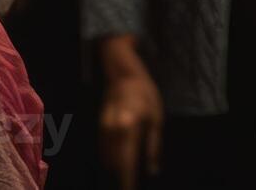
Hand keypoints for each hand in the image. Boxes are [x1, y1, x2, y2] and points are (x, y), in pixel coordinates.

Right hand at [99, 70, 162, 189]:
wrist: (124, 77)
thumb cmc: (146, 96)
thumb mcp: (156, 119)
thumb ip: (154, 146)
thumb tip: (153, 170)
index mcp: (129, 130)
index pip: (126, 163)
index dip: (128, 181)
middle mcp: (111, 133)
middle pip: (114, 165)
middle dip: (122, 178)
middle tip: (130, 187)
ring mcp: (102, 131)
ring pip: (107, 159)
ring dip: (116, 170)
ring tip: (127, 178)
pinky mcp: (99, 129)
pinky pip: (103, 151)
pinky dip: (111, 160)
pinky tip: (120, 164)